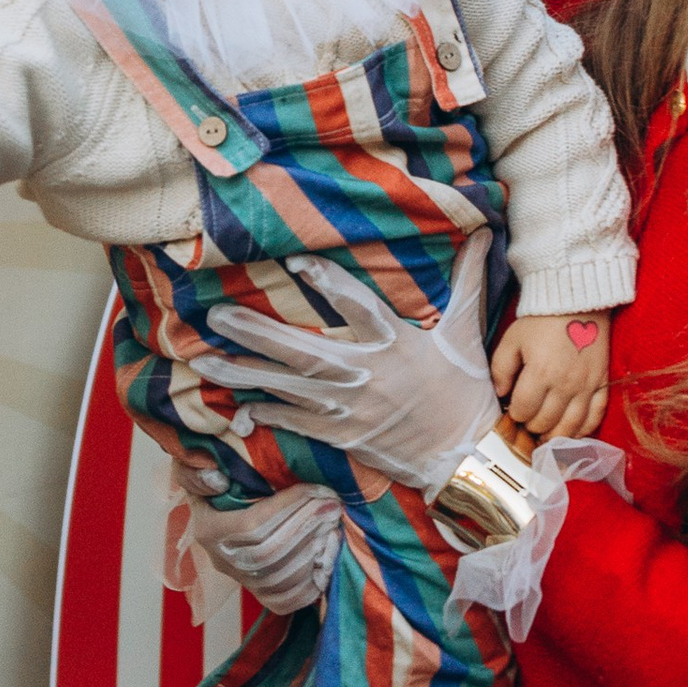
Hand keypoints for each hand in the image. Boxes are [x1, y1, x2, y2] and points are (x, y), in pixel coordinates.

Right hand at [171, 476, 343, 616]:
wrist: (224, 511)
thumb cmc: (218, 483)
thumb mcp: (197, 469)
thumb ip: (199, 472)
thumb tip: (217, 479)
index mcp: (207, 530)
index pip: (250, 525)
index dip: (287, 507)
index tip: (317, 488)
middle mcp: (222, 561)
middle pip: (268, 553)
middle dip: (306, 527)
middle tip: (333, 504)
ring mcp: (243, 581)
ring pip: (280, 578)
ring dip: (313, 548)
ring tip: (333, 522)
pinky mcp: (262, 595)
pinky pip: (288, 600)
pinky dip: (313, 579)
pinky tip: (327, 551)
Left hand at [201, 234, 497, 492]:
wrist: (466, 455)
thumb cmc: (464, 390)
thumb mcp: (466, 333)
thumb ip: (467, 281)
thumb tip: (484, 231)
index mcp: (395, 343)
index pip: (356, 306)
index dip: (327, 283)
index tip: (295, 263)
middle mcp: (366, 374)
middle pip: (302, 352)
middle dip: (256, 334)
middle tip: (215, 316)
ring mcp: (349, 409)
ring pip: (287, 389)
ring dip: (243, 374)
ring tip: (203, 360)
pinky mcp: (343, 436)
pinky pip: (296, 424)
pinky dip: (267, 414)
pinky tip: (238, 407)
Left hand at [494, 312, 608, 442]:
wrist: (577, 302)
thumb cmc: (540, 321)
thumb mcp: (512, 340)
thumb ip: (501, 369)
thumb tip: (500, 395)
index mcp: (540, 373)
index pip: (524, 410)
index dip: (515, 414)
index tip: (514, 410)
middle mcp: (565, 385)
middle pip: (545, 422)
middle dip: (532, 426)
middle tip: (528, 420)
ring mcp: (587, 386)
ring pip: (570, 426)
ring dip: (555, 435)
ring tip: (545, 434)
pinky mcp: (602, 383)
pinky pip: (596, 416)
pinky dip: (584, 430)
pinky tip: (572, 432)